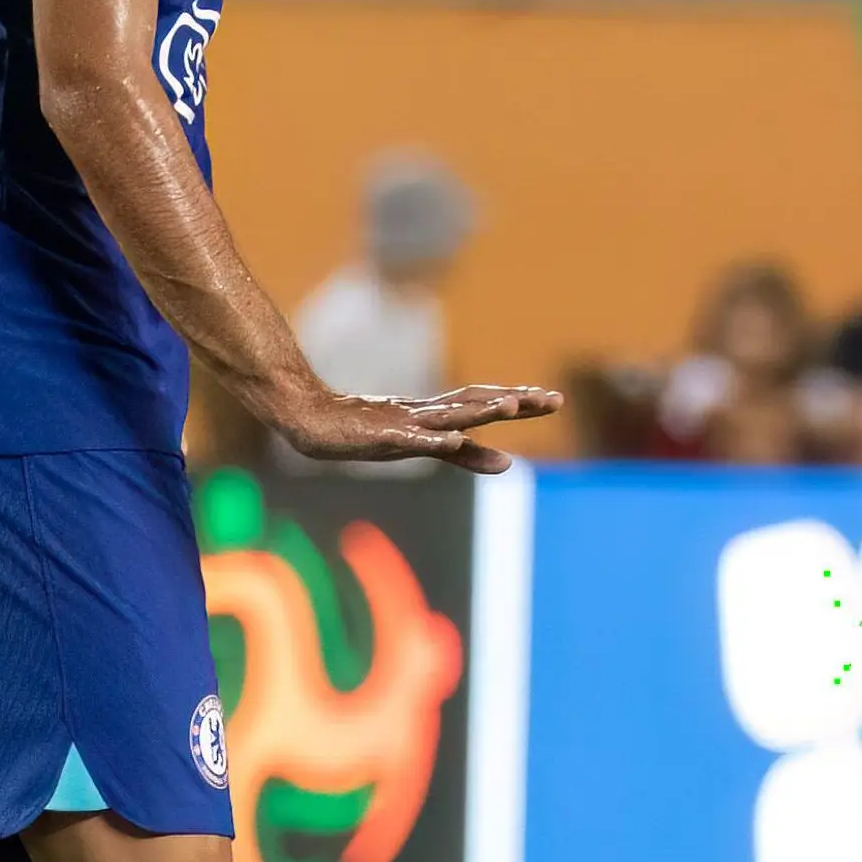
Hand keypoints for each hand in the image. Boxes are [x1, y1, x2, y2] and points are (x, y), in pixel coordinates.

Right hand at [270, 383, 567, 474]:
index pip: (483, 403)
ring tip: (512, 406)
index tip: (551, 398)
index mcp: (435, 414)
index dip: (518, 401)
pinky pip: (412, 438)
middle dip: (516, 402)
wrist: (307, 419)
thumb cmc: (359, 432)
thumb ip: (463, 454)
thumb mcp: (420, 445)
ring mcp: (404, 422)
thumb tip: (507, 462)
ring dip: (481, 410)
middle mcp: (425, 412)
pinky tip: (455, 438)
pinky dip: (435, 438)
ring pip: (450, 414)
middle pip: (477, 402)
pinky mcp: (381, 435)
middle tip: (554, 399)